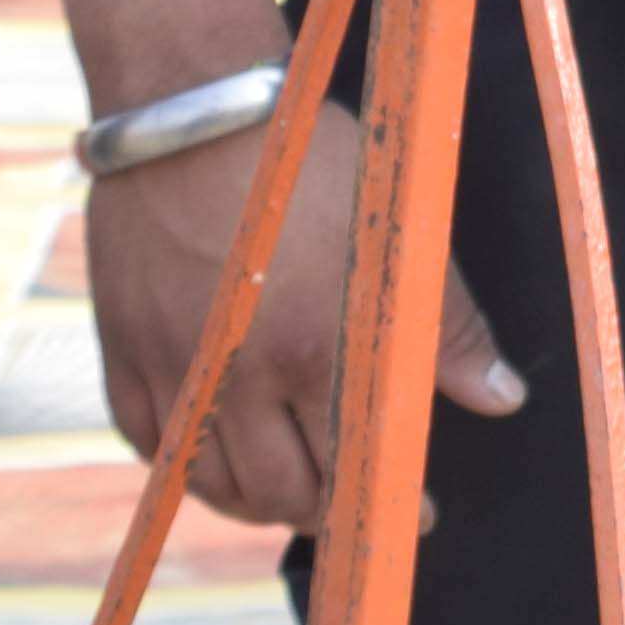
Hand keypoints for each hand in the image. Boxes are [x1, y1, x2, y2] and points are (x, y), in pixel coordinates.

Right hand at [87, 98, 521, 528]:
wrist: (194, 112)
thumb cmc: (310, 159)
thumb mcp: (394, 232)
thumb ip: (445, 325)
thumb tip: (500, 400)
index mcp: (315, 347)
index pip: (354, 466)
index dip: (386, 500)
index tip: (412, 513)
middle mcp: (240, 372)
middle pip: (280, 492)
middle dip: (323, 512)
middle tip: (348, 504)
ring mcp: (174, 367)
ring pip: (211, 484)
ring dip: (256, 503)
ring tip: (289, 493)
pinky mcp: (124, 352)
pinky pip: (148, 445)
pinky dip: (184, 468)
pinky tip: (215, 461)